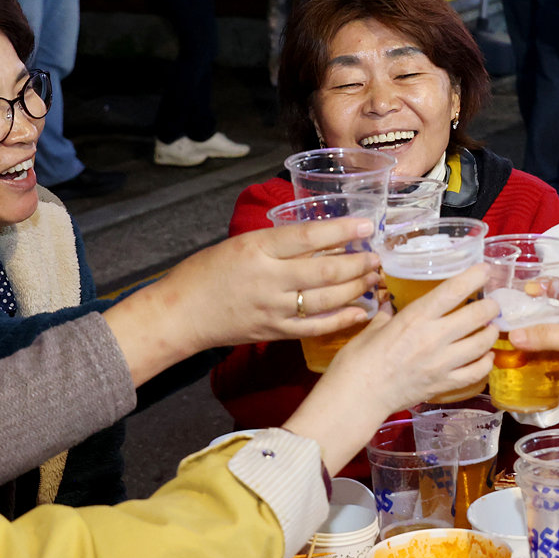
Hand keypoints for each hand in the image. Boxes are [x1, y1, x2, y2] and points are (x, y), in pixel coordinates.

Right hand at [114, 219, 380, 358]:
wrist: (182, 313)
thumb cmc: (208, 271)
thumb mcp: (243, 243)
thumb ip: (281, 243)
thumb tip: (326, 239)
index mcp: (258, 248)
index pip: (309, 236)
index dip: (342, 230)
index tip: (367, 225)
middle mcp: (269, 279)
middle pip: (325, 270)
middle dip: (358, 263)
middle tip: (377, 256)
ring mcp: (274, 309)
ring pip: (327, 299)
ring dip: (356, 288)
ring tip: (373, 278)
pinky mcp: (275, 332)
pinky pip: (317, 327)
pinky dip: (343, 320)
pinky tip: (361, 311)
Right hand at [284, 266, 500, 471]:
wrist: (356, 398)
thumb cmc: (357, 361)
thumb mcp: (372, 328)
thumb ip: (389, 314)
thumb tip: (391, 301)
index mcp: (414, 318)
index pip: (452, 291)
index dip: (474, 276)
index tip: (485, 269)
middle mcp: (433, 337)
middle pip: (477, 316)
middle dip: (491, 306)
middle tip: (492, 303)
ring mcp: (441, 363)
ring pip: (482, 344)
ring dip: (491, 332)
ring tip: (491, 327)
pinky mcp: (444, 384)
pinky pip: (476, 372)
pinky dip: (486, 362)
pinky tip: (486, 356)